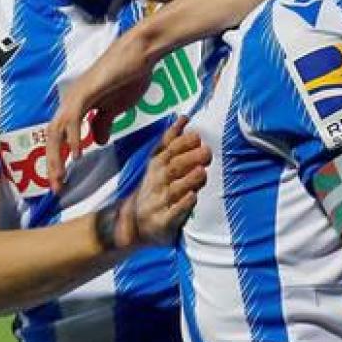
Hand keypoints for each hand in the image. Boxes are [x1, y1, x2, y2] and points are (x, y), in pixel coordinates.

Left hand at [46, 29, 159, 187]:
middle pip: (52, 137)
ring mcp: (76, 96)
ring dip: (57, 156)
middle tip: (56, 188)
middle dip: (52, 164)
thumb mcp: (116, 107)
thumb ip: (104, 122)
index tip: (62, 182)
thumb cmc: (130, 76)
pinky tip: (77, 154)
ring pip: (57, 130)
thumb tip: (97, 142)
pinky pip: (74, 118)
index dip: (58, 160)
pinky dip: (73, 137)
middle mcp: (71, 101)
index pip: (60, 137)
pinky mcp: (86, 91)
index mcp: (77, 106)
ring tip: (60, 177)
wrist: (140, 54)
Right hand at [128, 118, 209, 245]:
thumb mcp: (157, 163)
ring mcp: (159, 202)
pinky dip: (183, 205)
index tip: (197, 136)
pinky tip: (192, 197)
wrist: (134, 224)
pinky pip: (173, 213)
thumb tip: (184, 117)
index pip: (168, 150)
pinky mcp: (163, 222)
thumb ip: (171, 141)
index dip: (183, 142)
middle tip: (207, 152)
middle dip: (190, 158)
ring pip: (174, 189)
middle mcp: (157, 181)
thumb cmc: (155, 188)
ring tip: (201, 171)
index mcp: (157, 165)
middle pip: (173, 167)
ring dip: (188, 179)